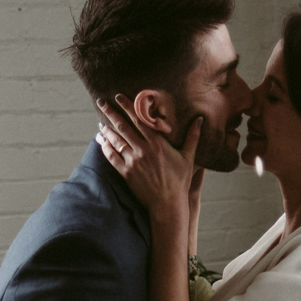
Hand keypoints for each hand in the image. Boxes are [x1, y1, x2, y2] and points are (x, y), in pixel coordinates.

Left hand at [95, 99, 199, 221]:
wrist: (168, 203)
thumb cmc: (180, 181)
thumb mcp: (189, 158)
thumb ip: (192, 137)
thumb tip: (200, 120)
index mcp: (157, 143)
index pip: (139, 119)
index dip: (127, 106)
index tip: (118, 96)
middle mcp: (143, 149)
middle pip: (123, 126)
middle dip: (110, 112)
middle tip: (101, 102)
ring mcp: (132, 161)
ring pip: (115, 140)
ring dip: (106, 129)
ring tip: (100, 122)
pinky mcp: (126, 173)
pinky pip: (111, 156)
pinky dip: (105, 147)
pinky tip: (100, 140)